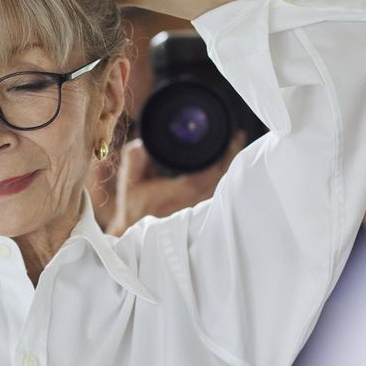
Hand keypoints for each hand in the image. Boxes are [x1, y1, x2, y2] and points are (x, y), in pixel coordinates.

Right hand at [106, 131, 246, 234]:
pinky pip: (216, 190)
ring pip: (220, 185)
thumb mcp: (128, 180)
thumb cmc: (133, 206)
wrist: (135, 229)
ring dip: (229, 165)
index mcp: (173, 195)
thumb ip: (134, 160)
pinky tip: (227, 162)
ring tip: (236, 144)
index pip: (203, 176)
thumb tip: (143, 144)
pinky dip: (224, 175)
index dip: (218, 159)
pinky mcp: (200, 208)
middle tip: (237, 136)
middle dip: (230, 157)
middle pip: (219, 179)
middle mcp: (190, 203)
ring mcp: (197, 207)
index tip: (227, 139)